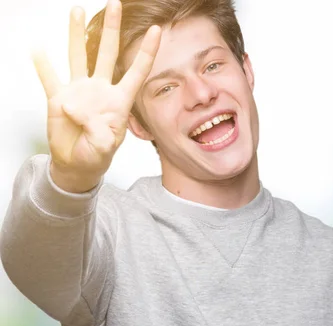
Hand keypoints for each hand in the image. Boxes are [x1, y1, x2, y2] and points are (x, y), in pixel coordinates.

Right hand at [32, 0, 160, 192]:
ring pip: (79, 56)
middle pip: (107, 54)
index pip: (137, 71)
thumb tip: (76, 108)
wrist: (77, 164)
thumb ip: (98, 132)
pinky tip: (38, 48)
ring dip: (77, 35)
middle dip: (111, 29)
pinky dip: (42, 64)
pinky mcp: (58, 98)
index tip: (156, 29)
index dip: (146, 51)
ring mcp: (79, 91)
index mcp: (119, 101)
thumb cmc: (97, 156)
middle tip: (114, 4)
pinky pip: (49, 78)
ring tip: (77, 11)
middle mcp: (100, 90)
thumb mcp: (104, 148)